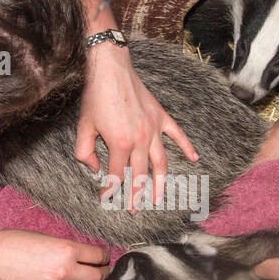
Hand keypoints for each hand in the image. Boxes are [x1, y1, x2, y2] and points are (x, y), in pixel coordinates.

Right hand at [0, 230, 110, 279]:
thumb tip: (85, 256)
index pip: (98, 256)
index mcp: (66, 250)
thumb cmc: (15, 242)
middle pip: (96, 277)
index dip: (104, 257)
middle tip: (103, 270)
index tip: (104, 257)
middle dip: (102, 273)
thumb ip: (67, 248)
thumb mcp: (47, 238)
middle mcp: (64, 271)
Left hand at [74, 43, 197, 208]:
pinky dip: (187, 147)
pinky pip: (178, 136)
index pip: (116, 176)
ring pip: (160, 163)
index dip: (110, 190)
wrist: (111, 69)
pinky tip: (195, 159)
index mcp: (119, 144)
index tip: (105, 198)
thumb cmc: (96, 97)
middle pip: (139, 176)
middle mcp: (140, 140)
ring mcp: (153, 129)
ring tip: (159, 198)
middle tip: (133, 209)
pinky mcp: (161, 117)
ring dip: (161, 183)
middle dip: (135, 195)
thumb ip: (85, 151)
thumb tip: (94, 167)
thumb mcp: (83, 127)